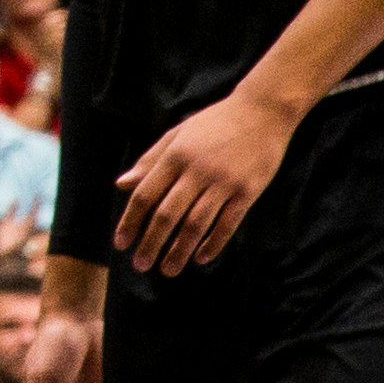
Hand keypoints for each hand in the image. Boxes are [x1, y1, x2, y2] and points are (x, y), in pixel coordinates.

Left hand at [111, 85, 299, 275]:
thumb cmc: (214, 123)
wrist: (262, 112)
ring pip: (196, 224)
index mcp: (175, 156)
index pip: (146, 195)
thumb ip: (150, 161)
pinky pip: (227, 224)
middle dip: (151, 243)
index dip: (131, 221)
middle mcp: (197, 171)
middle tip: (140, 265)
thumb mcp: (177, 134)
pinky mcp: (248, 192)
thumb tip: (121, 185)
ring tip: (167, 270)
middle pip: (168, 214)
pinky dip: (213, 243)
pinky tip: (201, 258)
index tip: (121, 244)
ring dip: (179, 250)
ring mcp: (224, 182)